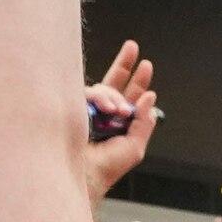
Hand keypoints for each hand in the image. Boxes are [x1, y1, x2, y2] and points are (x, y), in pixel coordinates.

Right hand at [80, 42, 161, 194]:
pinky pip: (89, 93)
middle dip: (124, 64)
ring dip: (115, 97)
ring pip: (103, 89)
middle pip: (114, 83)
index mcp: (118, 124)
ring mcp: (86, 110)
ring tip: (117, 111)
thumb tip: (149, 98)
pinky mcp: (71, 108)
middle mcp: (102, 115)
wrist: (82, 174)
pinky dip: (100, 98)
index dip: (138, 82)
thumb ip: (144, 123)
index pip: (130, 98)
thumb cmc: (105, 169)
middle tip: (132, 47)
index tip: (146, 65)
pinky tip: (106, 109)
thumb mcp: (134, 147)